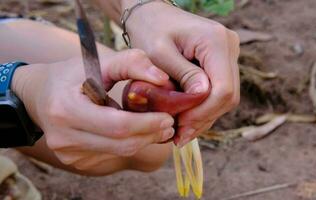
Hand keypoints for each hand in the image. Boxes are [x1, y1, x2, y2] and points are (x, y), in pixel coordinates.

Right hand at [11, 49, 174, 171]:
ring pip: (119, 152)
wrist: (40, 95)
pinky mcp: (75, 160)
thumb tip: (163, 79)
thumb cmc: (70, 75)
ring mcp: (69, 153)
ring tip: (157, 126)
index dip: (147, 124)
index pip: (117, 125)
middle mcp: (64, 138)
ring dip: (143, 140)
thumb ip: (130, 63)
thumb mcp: (97, 61)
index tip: (168, 117)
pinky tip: (136, 132)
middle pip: (121, 144)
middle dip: (150, 135)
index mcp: (66, 110)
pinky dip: (129, 144)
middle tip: (169, 123)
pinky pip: (112, 156)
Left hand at [123, 2, 239, 146]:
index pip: (223, 89)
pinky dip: (204, 107)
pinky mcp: (222, 62)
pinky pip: (219, 91)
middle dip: (204, 118)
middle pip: (228, 96)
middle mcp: (230, 46)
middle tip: (179, 134)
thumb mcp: (159, 53)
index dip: (204, 112)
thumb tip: (201, 97)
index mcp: (216, 41)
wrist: (153, 15)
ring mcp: (229, 54)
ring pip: (226, 97)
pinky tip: (187, 118)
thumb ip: (182, 74)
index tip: (181, 125)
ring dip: (204, 116)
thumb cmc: (150, 30)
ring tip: (181, 131)